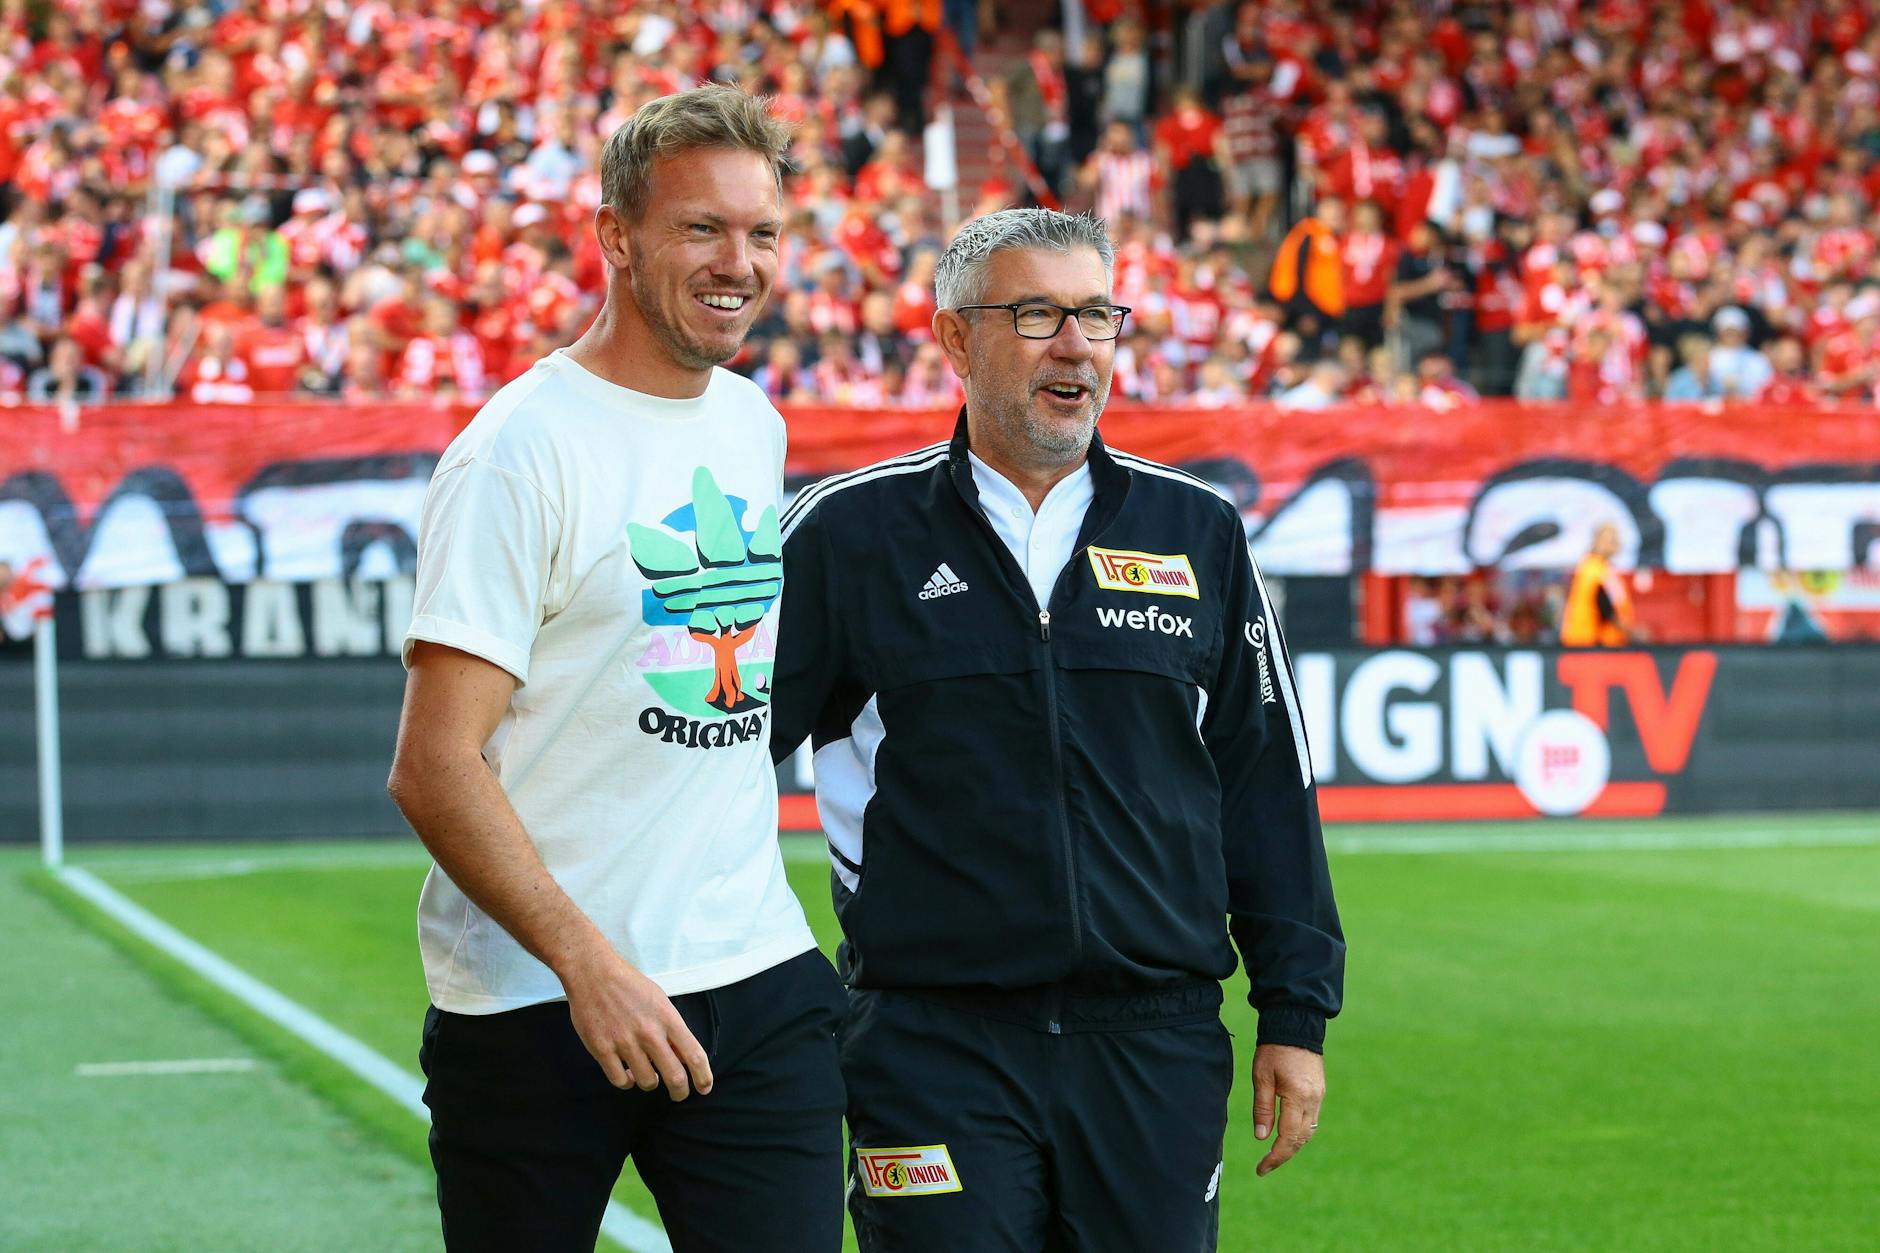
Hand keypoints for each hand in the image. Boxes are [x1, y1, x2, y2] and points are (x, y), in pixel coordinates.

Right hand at [559, 945, 713, 1100]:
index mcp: (668, 1018)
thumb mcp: (659, 1000)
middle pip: (674, 1077)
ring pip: (647, 1082)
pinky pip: (620, 1081)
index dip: (703, 1077)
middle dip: (680, 1092)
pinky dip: (626, 1081)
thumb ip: (671, 1028)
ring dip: (650, 1083)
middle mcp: (649, 1033)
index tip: (704, 1088)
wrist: (593, 972)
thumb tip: (681, 1057)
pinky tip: (626, 1072)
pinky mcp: (602, 1049)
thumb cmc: (629, 984)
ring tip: (647, 1074)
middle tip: (679, 1094)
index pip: (695, 1055)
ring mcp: (625, 1042)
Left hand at [1252, 1043, 1323, 1176]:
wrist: (1295, 1025)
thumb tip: (1262, 1138)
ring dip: (1293, 1145)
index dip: (1275, 1157)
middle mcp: (1313, 1100)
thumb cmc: (1273, 1049)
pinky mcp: (1320, 1092)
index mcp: (1297, 1096)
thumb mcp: (1261, 1077)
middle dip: (1283, 1155)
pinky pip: (1312, 1120)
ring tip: (1274, 1154)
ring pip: (1309, 1132)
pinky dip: (1300, 1132)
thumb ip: (1263, 1108)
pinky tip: (1286, 1135)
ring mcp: (1319, 1096)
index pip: (1288, 1137)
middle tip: (1265, 1166)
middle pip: (1301, 1139)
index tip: (1261, 1169)